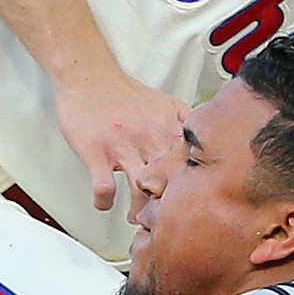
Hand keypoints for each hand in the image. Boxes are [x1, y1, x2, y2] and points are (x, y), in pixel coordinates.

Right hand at [52, 72, 184, 212]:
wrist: (89, 76)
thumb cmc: (123, 93)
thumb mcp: (165, 102)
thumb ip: (186, 121)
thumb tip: (204, 137)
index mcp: (167, 130)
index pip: (188, 167)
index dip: (190, 190)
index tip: (186, 202)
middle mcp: (148, 139)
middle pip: (168, 183)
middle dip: (166, 206)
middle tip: (160, 217)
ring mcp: (122, 146)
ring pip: (139, 190)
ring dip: (138, 211)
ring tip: (136, 218)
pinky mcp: (96, 152)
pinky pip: (104, 187)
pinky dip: (104, 202)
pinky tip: (105, 203)